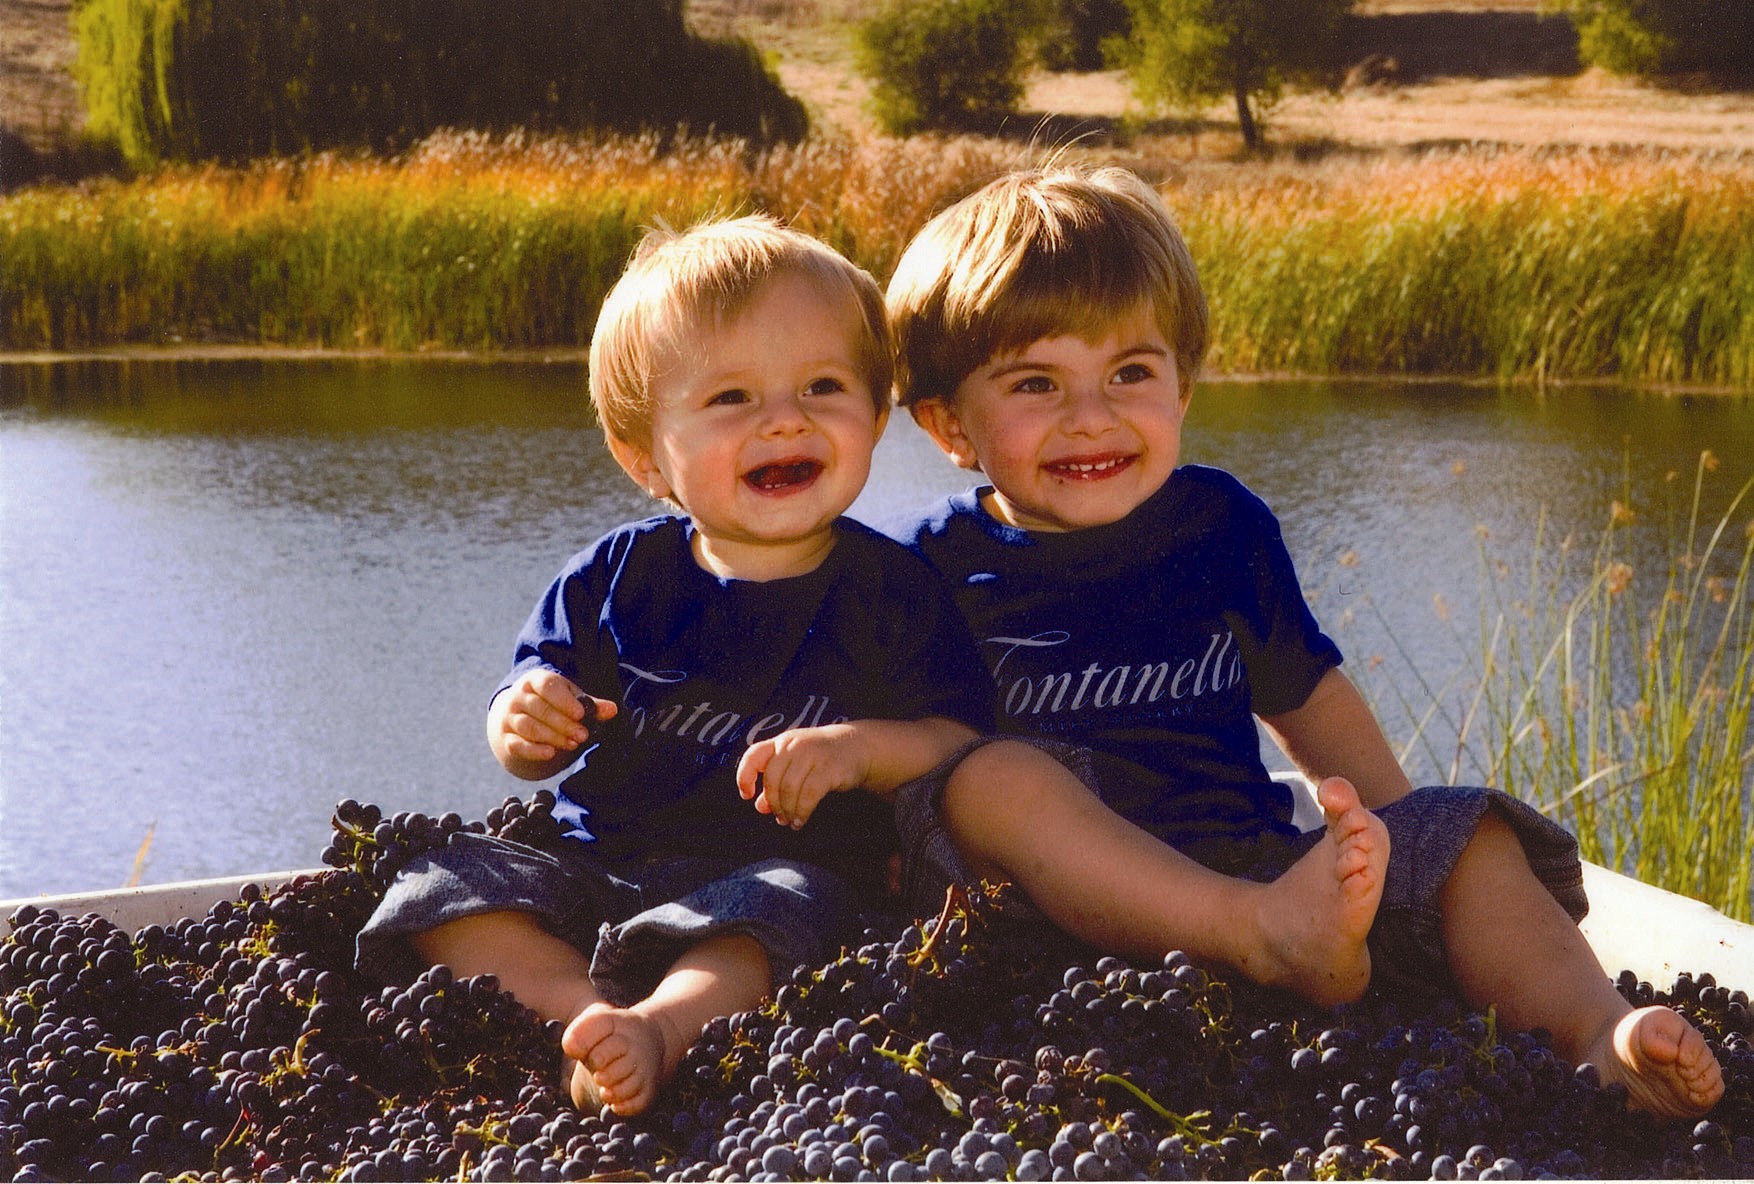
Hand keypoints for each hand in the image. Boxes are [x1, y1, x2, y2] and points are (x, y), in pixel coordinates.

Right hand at [491, 668, 617, 766]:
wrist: (516, 719)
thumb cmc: (550, 705)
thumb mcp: (569, 700)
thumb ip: (590, 705)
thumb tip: (612, 710)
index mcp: (534, 680)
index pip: (547, 686)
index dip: (564, 700)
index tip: (580, 714)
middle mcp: (517, 696)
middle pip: (540, 709)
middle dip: (564, 724)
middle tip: (583, 735)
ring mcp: (508, 717)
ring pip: (530, 727)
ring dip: (553, 737)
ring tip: (573, 744)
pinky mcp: (506, 738)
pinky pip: (518, 744)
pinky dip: (534, 750)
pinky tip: (551, 753)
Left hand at [736, 724, 868, 829]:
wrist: (856, 746)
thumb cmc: (820, 757)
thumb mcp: (795, 764)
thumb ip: (776, 782)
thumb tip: (760, 806)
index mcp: (781, 742)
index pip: (754, 756)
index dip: (744, 776)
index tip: (747, 795)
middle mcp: (794, 745)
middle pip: (772, 779)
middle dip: (773, 803)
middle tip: (778, 817)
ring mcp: (812, 754)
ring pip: (789, 789)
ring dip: (787, 810)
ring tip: (790, 821)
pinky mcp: (829, 768)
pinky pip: (809, 795)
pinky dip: (802, 812)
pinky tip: (801, 820)